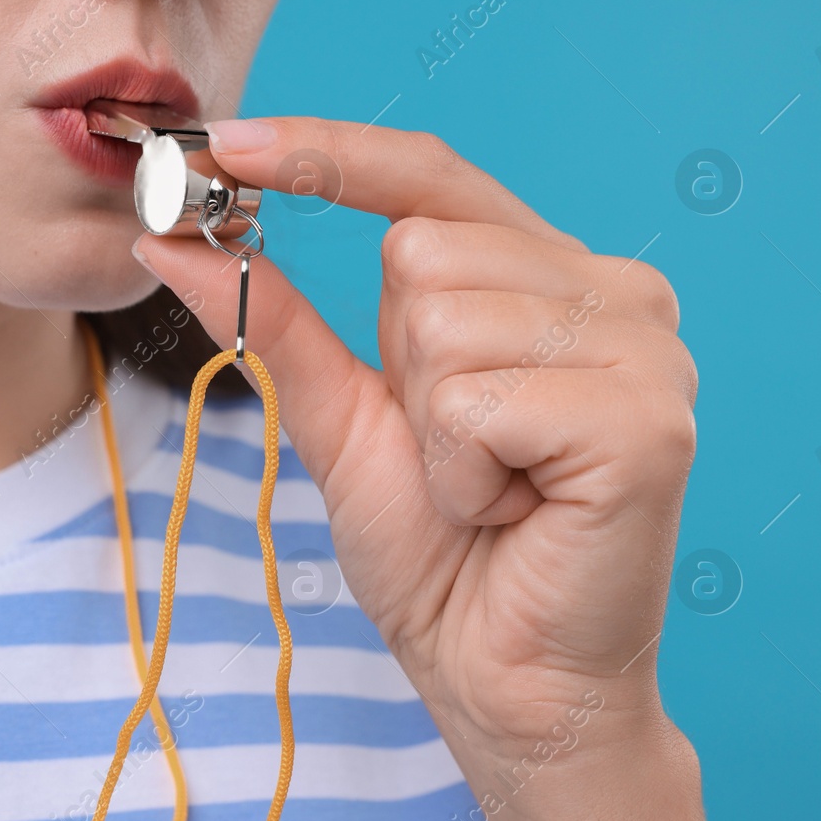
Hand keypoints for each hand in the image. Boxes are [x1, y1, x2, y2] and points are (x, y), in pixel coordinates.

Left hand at [134, 117, 740, 820]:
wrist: (501, 679)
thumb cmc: (438, 552)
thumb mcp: (342, 418)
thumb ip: (276, 319)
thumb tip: (174, 237)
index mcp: (548, 277)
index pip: (432, 172)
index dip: (327, 151)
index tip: (223, 141)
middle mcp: (613, 291)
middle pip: (422, 248)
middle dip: (399, 368)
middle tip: (453, 453)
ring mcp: (644, 350)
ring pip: (444, 319)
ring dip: (430, 429)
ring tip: (486, 487)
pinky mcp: (646, 420)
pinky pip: (479, 399)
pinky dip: (463, 470)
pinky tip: (513, 510)